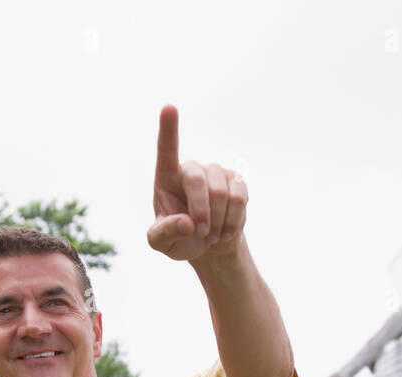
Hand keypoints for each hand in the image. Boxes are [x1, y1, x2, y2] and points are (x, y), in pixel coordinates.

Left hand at [147, 105, 248, 262]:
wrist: (209, 246)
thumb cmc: (179, 239)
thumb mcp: (161, 244)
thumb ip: (163, 234)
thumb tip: (186, 222)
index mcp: (167, 179)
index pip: (166, 150)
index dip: (168, 129)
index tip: (169, 107)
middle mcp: (192, 169)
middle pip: (196, 178)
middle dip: (200, 211)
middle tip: (202, 234)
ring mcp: (216, 173)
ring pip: (221, 192)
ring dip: (217, 222)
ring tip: (212, 235)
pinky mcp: (237, 182)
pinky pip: (240, 198)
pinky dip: (233, 221)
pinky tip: (226, 231)